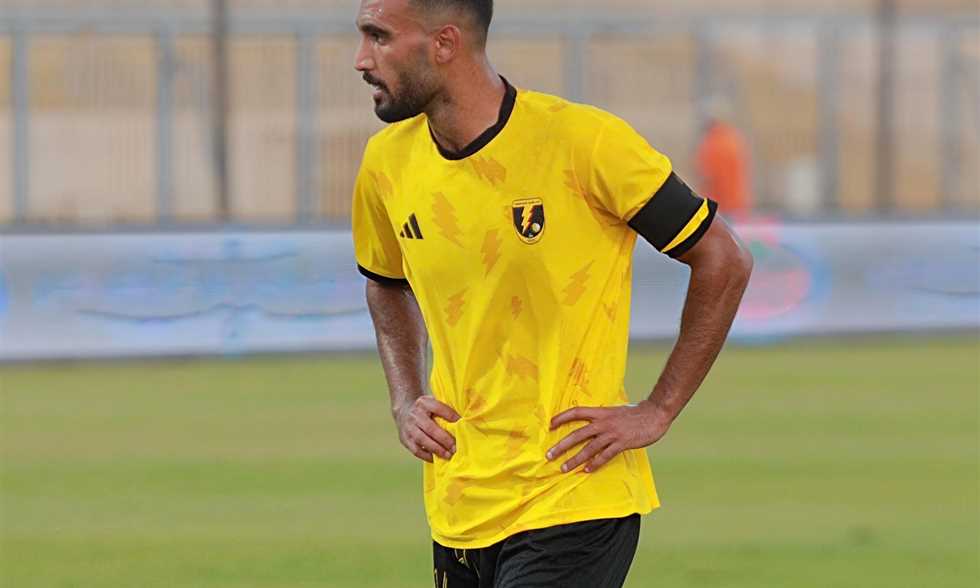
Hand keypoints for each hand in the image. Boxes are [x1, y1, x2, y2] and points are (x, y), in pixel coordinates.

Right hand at [394, 396, 460, 462]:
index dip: (451, 416)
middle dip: (445, 439)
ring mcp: (409, 428)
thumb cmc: (427, 410)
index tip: (462, 423)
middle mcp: (415, 415)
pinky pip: (416, 450)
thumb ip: (445, 410)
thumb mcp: (434, 403)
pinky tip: (436, 459)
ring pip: (422, 440)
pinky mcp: (405, 439)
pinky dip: (427, 456)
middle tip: (456, 447)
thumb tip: (464, 421)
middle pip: (431, 428)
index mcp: (424, 403)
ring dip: (437, 449)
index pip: (439, 408)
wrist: (404, 411)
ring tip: (448, 455)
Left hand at [546, 400, 671, 473]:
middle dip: (562, 446)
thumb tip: (590, 422)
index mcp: (600, 412)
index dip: (562, 417)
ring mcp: (612, 434)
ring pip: (589, 448)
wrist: (655, 413)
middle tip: (549, 455)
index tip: (550, 424)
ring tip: (564, 468)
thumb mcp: (614, 411)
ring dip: (575, 459)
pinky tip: (587, 470)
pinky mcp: (622, 443)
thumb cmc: (635, 413)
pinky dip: (595, 463)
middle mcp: (603, 423)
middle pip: (577, 434)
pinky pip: (605, 455)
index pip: (576, 412)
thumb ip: (602, 417)